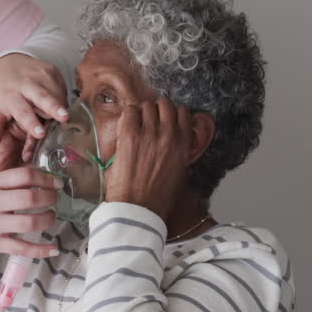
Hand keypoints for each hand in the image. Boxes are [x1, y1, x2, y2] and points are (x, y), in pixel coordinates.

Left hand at [0, 54, 68, 157]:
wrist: (7, 63)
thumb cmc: (1, 91)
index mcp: (10, 96)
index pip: (22, 111)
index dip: (31, 123)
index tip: (40, 133)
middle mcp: (26, 84)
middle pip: (43, 97)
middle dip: (54, 107)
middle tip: (64, 118)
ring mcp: (40, 75)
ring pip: (57, 94)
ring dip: (61, 108)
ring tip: (64, 118)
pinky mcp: (52, 70)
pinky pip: (63, 89)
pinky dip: (63, 100)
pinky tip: (59, 106)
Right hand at [0, 166, 60, 257]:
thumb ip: (7, 181)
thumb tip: (38, 178)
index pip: (24, 175)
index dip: (45, 178)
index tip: (56, 183)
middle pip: (30, 198)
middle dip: (50, 198)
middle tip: (55, 199)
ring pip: (29, 222)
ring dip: (47, 220)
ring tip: (50, 217)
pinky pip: (22, 248)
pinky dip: (40, 250)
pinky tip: (53, 248)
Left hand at [105, 99, 192, 218]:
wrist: (139, 208)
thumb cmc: (158, 196)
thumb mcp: (180, 172)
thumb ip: (180, 152)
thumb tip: (175, 143)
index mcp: (184, 143)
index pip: (182, 112)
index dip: (172, 114)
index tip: (165, 119)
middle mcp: (169, 133)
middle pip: (165, 104)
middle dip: (157, 110)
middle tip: (149, 120)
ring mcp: (149, 132)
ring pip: (148, 105)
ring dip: (142, 112)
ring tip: (137, 125)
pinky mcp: (130, 134)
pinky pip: (130, 110)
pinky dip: (129, 115)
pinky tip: (127, 126)